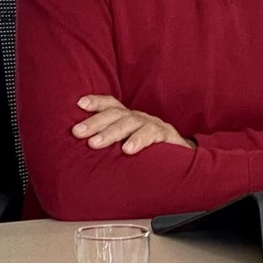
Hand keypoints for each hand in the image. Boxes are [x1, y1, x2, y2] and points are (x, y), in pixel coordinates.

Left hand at [71, 95, 193, 154]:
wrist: (185, 160)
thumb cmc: (151, 153)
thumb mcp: (129, 145)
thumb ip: (112, 146)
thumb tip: (81, 156)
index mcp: (129, 118)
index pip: (112, 105)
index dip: (96, 102)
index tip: (79, 104)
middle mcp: (140, 118)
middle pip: (116, 114)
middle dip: (95, 122)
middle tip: (77, 132)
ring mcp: (154, 125)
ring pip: (131, 123)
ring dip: (111, 133)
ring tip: (95, 143)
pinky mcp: (167, 136)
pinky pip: (152, 135)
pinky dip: (139, 141)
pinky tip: (127, 150)